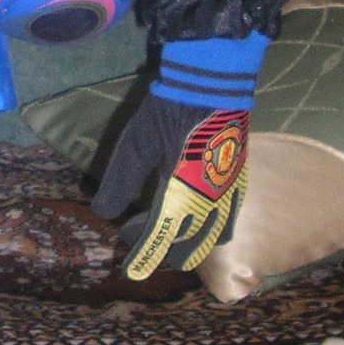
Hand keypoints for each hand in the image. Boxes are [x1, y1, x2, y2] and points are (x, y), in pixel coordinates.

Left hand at [92, 94, 248, 281]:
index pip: (159, 238)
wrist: (211, 84)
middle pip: (188, 247)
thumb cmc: (169, 112)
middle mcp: (208, 202)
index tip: (127, 260)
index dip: (142, 253)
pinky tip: (196, 221)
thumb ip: (121, 182)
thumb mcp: (135, 145)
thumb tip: (104, 213)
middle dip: (164, 252)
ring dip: (189, 245)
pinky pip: (228, 222)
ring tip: (168, 236)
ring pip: (212, 239)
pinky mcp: (239, 183)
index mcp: (180, 194)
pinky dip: (211, 232)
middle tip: (140, 239)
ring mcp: (228, 194)